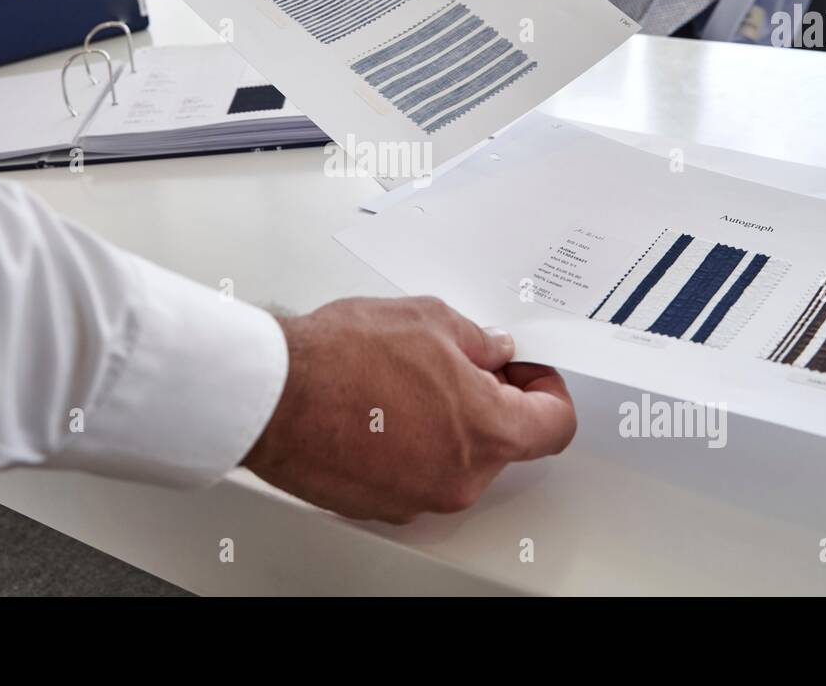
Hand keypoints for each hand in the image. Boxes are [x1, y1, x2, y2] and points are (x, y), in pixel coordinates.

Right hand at [244, 297, 576, 523]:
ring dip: (447, 423)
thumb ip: (477, 340)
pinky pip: (415, 473)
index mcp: (487, 432)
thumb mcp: (428, 320)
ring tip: (405, 380)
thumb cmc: (339, 359)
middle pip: (504, 443)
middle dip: (489, 400)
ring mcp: (418, 497)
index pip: (554, 424)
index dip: (546, 390)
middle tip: (458, 363)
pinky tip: (379, 408)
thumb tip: (491, 351)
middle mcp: (459, 477)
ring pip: (456, 459)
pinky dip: (409, 444)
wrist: (272, 395)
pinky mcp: (380, 504)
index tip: (527, 373)